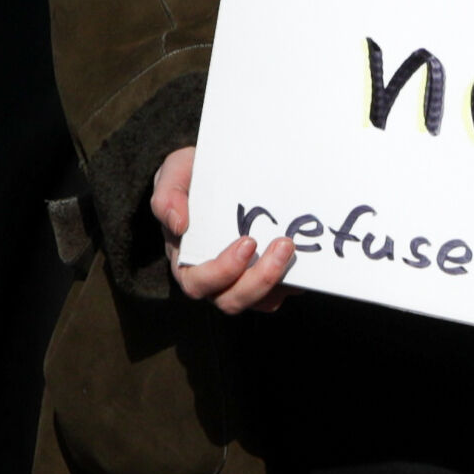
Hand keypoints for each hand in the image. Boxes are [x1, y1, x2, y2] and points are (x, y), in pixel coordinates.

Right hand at [152, 145, 294, 314]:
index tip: (247, 242)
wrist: (222, 172)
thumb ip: (167, 196)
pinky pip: (282, 292)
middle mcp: (214, 279)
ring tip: (291, 248)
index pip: (198, 283)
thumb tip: (178, 224)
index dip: (223, 271)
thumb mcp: (174, 174)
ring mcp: (242, 280)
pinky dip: (295, 281)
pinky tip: (306, 258)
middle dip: (260, 279)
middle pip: (232, 300)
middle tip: (283, 245)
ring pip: (259, 301)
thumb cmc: (193, 177)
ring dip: (278, 280)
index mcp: (185, 261)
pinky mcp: (266, 277)